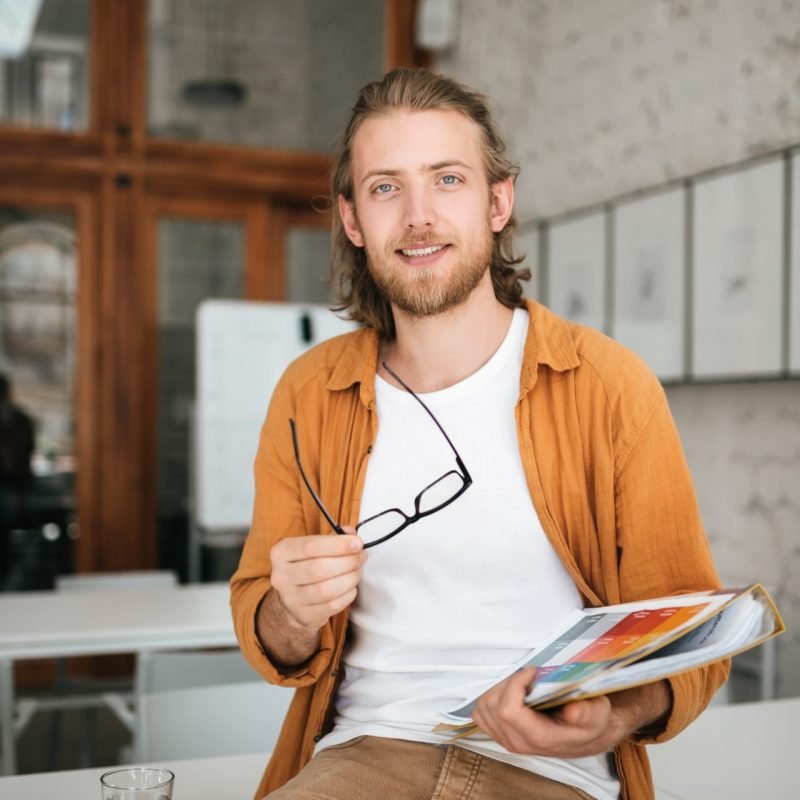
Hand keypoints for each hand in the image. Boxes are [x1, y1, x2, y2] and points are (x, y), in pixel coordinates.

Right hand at [269, 527, 365, 633]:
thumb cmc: (308, 564)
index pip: (310, 547)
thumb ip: (333, 537)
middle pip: (318, 569)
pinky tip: (350, 587)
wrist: (294, 597)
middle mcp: (281, 575)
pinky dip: (347, 595)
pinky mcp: (304, 615)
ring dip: (349, 578)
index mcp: (282, 552)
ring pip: (325, 590)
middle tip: (360, 557)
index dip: (337, 545)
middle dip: (347, 562)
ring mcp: (291, 598)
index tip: (357, 543)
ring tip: (357, 571)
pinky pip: (332, 606)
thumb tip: (351, 534)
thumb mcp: (314, 545)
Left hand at [472, 668, 667, 757]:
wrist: (586, 736)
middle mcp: (518, 742)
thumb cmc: (590, 721)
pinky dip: (490, 697)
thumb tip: (571, 711)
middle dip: (507, 682)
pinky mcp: (500, 734)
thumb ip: (586, 712)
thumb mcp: (597, 714)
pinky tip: (509, 692)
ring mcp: (506, 740)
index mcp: (538, 737)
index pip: (508, 710)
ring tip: (520, 683)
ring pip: (483, 708)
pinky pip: (481, 714)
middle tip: (527, 675)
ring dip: (498, 688)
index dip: (515, 684)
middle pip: (492, 706)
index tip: (532, 672)